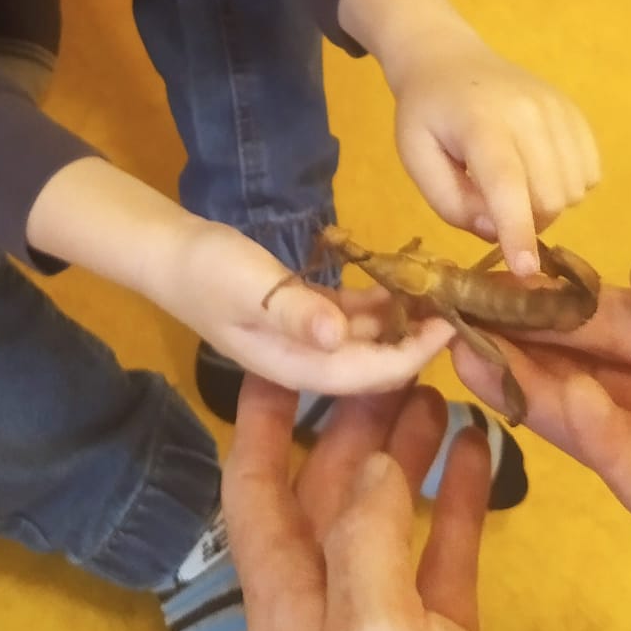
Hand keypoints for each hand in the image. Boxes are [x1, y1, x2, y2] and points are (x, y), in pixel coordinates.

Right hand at [156, 219, 453, 396]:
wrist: (170, 256)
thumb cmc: (209, 272)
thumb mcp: (250, 289)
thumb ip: (294, 312)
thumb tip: (338, 335)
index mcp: (298, 368)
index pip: (370, 374)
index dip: (414, 354)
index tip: (452, 325)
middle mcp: (308, 364)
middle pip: (376, 364)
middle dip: (418, 341)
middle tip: (459, 306)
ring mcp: (307, 343)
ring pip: (368, 342)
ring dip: (403, 322)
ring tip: (441, 290)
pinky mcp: (305, 318)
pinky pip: (352, 320)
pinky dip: (378, 306)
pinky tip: (404, 283)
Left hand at [224, 378, 525, 630]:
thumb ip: (365, 544)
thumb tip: (374, 466)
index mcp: (289, 606)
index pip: (253, 493)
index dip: (260, 421)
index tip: (282, 350)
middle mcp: (327, 607)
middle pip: (324, 492)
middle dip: (350, 422)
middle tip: (388, 357)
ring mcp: (388, 626)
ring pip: (386, 516)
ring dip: (405, 450)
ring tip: (434, 389)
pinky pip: (441, 552)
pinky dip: (455, 496)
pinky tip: (477, 447)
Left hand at [388, 31, 600, 274]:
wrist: (449, 60)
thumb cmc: (427, 114)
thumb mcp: (415, 157)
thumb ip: (449, 201)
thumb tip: (494, 231)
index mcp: (480, 122)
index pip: (507, 184)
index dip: (517, 232)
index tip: (525, 272)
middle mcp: (528, 111)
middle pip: (549, 197)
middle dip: (526, 221)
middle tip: (495, 208)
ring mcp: (557, 108)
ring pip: (574, 190)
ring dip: (548, 205)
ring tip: (516, 185)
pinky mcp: (574, 111)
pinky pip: (591, 171)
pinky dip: (570, 185)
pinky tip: (540, 171)